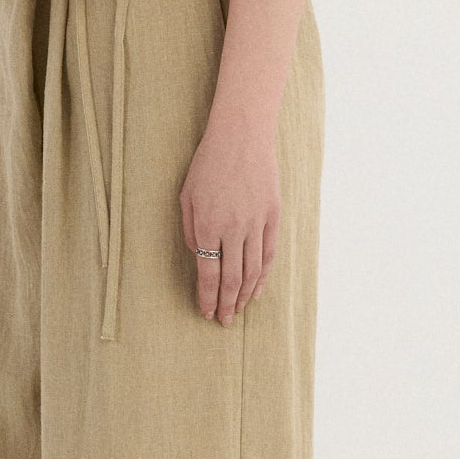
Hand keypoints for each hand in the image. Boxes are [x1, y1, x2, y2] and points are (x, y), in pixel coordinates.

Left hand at [179, 118, 279, 323]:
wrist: (242, 137)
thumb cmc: (208, 164)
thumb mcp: (187, 195)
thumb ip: (190, 230)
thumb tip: (198, 256)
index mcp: (207, 225)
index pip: (208, 273)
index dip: (206, 297)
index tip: (206, 312)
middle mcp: (233, 229)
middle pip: (231, 278)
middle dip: (226, 303)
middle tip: (224, 321)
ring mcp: (256, 224)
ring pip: (252, 270)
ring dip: (245, 295)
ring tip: (239, 310)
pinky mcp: (272, 217)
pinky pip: (268, 254)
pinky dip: (263, 275)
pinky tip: (257, 289)